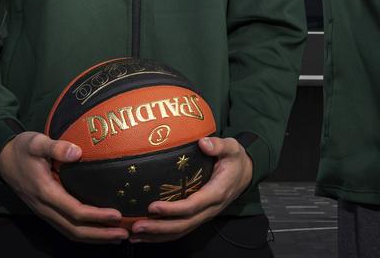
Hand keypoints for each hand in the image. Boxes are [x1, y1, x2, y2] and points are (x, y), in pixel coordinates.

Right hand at [0, 131, 128, 243]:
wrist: (2, 158)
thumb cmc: (22, 148)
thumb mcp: (36, 142)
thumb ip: (56, 147)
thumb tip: (77, 152)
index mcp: (45, 192)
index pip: (74, 211)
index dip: (96, 216)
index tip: (117, 214)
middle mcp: (44, 207)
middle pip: (75, 229)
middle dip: (100, 234)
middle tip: (124, 233)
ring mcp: (44, 212)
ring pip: (70, 232)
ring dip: (94, 237)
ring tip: (117, 236)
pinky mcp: (46, 212)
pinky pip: (66, 228)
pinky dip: (84, 234)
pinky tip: (99, 232)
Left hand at [128, 136, 253, 241]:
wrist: (245, 174)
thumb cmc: (234, 159)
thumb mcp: (232, 148)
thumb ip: (218, 145)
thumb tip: (203, 142)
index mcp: (217, 192)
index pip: (192, 206)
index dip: (172, 209)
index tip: (152, 207)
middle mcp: (210, 209)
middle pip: (183, 224)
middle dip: (159, 228)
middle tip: (136, 226)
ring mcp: (204, 215)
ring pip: (180, 231)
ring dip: (157, 236)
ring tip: (134, 235)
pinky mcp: (198, 217)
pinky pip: (180, 230)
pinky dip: (162, 236)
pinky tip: (145, 235)